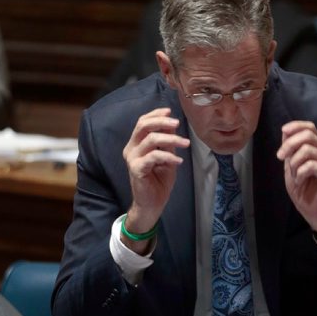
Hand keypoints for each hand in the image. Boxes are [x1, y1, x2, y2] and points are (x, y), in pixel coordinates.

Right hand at [123, 108, 189, 234]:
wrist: (152, 204)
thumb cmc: (158, 182)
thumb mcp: (166, 158)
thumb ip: (167, 143)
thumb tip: (172, 126)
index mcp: (136, 144)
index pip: (142, 122)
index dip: (156, 114)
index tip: (170, 111)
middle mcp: (131, 149)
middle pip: (143, 125)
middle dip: (162, 121)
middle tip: (178, 124)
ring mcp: (132, 159)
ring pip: (151, 139)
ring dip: (171, 139)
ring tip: (185, 143)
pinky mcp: (136, 169)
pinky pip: (154, 156)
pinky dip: (168, 157)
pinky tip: (178, 161)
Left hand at [276, 120, 316, 234]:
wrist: (312, 211)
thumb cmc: (302, 190)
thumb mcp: (291, 166)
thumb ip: (290, 150)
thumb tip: (285, 131)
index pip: (310, 128)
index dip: (296, 126)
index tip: (283, 131)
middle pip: (308, 135)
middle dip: (289, 145)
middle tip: (280, 157)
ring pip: (307, 150)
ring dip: (294, 164)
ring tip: (294, 176)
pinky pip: (310, 165)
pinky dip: (300, 173)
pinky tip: (300, 181)